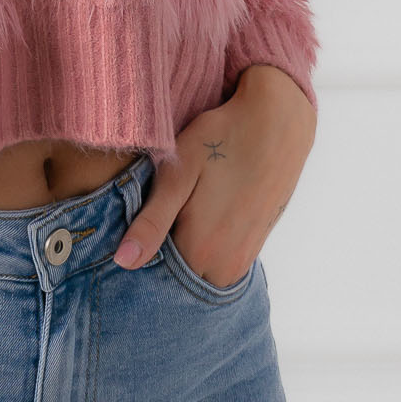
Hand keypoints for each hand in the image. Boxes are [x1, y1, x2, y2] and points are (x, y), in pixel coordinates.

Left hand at [113, 65, 315, 286]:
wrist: (277, 122)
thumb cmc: (221, 139)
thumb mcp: (178, 173)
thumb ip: (151, 222)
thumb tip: (123, 262)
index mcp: (203, 252)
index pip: (154, 278)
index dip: (138, 255)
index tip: (129, 231)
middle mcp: (227, 266)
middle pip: (177, 277)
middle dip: (159, 257)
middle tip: (150, 217)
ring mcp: (245, 258)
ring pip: (197, 269)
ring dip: (180, 250)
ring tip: (175, 211)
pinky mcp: (254, 245)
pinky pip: (217, 260)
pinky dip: (201, 246)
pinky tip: (196, 213)